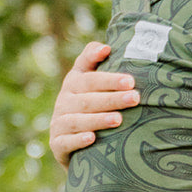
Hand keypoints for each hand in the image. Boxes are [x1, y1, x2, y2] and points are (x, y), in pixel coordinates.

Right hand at [49, 42, 139, 166]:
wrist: (71, 142)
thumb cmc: (90, 104)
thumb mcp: (89, 82)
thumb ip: (94, 60)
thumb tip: (107, 47)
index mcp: (74, 82)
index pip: (90, 78)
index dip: (109, 78)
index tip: (130, 80)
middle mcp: (64, 101)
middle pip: (88, 99)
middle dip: (112, 98)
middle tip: (135, 98)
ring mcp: (58, 123)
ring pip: (77, 120)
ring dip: (98, 119)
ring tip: (118, 119)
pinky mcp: (57, 144)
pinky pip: (66, 142)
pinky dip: (78, 140)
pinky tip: (92, 138)